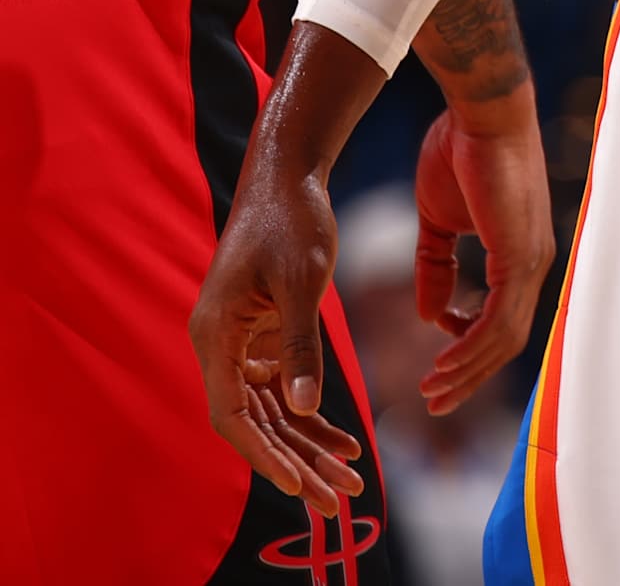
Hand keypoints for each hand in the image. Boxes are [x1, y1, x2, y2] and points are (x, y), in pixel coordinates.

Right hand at [190, 157, 364, 519]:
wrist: (289, 172)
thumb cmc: (291, 217)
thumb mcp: (302, 279)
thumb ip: (300, 345)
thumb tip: (305, 408)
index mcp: (215, 335)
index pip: (232, 416)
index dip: (264, 456)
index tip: (300, 487)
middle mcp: (219, 344)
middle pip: (254, 423)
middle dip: (296, 464)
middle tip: (340, 502)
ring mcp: (239, 341)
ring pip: (271, 411)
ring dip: (307, 446)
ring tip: (350, 480)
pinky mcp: (261, 334)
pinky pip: (283, 388)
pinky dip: (311, 414)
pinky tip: (345, 441)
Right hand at [413, 93, 555, 415]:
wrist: (478, 110)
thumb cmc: (459, 150)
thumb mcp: (437, 220)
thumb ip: (434, 266)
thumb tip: (429, 314)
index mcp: (517, 253)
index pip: (501, 321)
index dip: (467, 347)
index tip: (434, 357)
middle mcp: (532, 262)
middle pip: (507, 340)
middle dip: (469, 376)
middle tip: (435, 401)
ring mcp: (530, 261)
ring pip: (504, 339)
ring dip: (467, 371)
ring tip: (432, 391)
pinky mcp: (519, 256)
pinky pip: (499, 320)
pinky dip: (471, 348)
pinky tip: (444, 362)